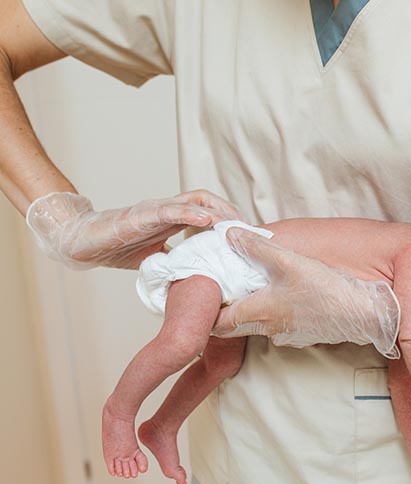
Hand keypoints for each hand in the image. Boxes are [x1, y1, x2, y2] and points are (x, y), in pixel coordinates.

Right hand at [26, 189, 244, 268]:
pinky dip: (192, 213)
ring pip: (195, 200)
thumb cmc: (117, 247)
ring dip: (218, 211)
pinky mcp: (143, 214)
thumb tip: (197, 278)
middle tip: (249, 230)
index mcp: (173, 218)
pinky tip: (208, 219)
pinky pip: (171, 209)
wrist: (84, 242)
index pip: (208, 213)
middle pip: (208, 201)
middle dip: (231, 213)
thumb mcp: (156, 257)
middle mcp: (168, 209)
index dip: (229, 221)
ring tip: (236, 225)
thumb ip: (176, 261)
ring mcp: (157, 209)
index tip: (247, 236)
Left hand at [212, 227, 400, 357]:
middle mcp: (268, 330)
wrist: (363, 313)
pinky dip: (274, 311)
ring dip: (252, 308)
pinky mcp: (303, 334)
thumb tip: (228, 234)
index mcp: (257, 313)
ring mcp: (287, 335)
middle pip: (236, 326)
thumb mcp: (287, 261)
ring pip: (258, 324)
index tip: (202, 298)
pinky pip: (279, 324)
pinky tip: (284, 295)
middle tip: (224, 289)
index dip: (205, 314)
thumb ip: (255, 247)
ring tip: (253, 286)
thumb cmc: (324, 291)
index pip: (217, 324)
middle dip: (226, 310)